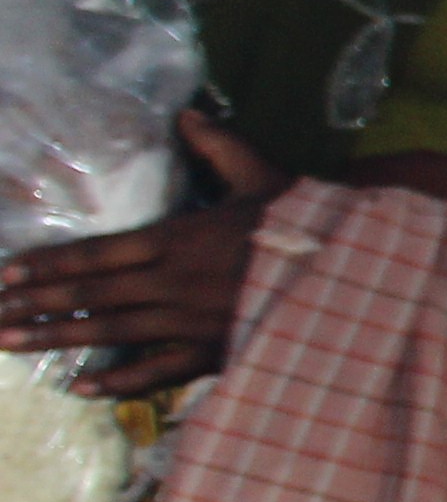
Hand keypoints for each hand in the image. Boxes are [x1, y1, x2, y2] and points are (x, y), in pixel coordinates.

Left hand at [0, 112, 286, 396]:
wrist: (357, 274)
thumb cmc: (310, 224)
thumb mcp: (264, 177)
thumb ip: (219, 148)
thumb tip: (187, 113)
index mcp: (181, 237)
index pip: (98, 253)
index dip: (49, 264)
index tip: (5, 273)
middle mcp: (175, 281)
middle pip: (91, 295)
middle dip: (36, 304)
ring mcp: (192, 321)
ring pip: (111, 332)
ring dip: (57, 339)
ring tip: (10, 343)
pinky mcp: (215, 352)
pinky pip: (157, 372)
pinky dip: (118, 383)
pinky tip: (80, 388)